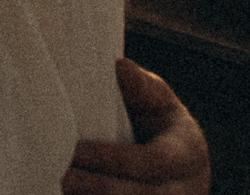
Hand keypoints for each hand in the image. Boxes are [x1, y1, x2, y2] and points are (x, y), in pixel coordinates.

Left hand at [62, 59, 210, 194]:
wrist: (178, 168)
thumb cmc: (161, 126)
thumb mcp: (161, 104)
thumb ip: (143, 88)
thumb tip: (121, 67)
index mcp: (188, 154)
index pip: (152, 162)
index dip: (112, 159)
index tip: (77, 152)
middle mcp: (185, 189)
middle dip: (100, 188)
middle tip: (63, 177)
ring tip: (62, 187)